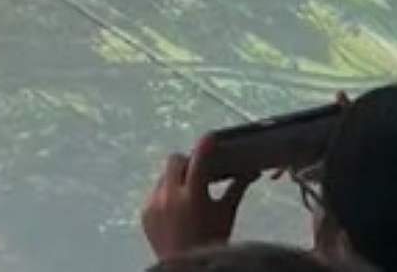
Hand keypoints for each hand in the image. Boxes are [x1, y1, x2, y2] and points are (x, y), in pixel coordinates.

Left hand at [141, 142, 254, 259]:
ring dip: (175, 179)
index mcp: (194, 196)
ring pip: (163, 177)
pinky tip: (175, 210)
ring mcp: (154, 204)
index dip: (205, 146)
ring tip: (187, 195)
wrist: (185, 268)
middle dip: (186, 163)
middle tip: (198, 172)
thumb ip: (237, 188)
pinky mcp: (144, 213)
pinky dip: (165, 196)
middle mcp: (170, 196)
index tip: (211, 138)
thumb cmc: (211, 241)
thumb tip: (253, 170)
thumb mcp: (226, 214)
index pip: (199, 160)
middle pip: (174, 161)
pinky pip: (154, 194)